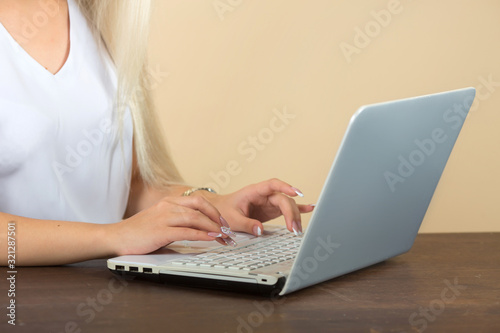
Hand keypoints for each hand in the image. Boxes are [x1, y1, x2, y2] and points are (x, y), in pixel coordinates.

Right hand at [110, 196, 229, 255]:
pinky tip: (210, 239)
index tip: (223, 222)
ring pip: (195, 218)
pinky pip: (186, 231)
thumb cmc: (138, 232)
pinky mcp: (160, 231)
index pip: (198, 201)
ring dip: (213, 228)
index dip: (214, 211)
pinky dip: (201, 235)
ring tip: (223, 236)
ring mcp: (164, 217)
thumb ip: (178, 222)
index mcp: (169, 202)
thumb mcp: (161, 221)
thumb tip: (199, 230)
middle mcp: (168, 206)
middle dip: (217, 218)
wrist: (116, 237)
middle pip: (200, 207)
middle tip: (227, 230)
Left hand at [204, 178, 314, 235]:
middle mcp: (264, 195)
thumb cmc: (224, 210)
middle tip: (293, 228)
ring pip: (287, 205)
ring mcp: (269, 202)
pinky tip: (310, 208)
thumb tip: (260, 230)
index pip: (272, 185)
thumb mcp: (232, 219)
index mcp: (254, 191)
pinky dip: (298, 209)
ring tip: (297, 230)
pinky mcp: (272, 210)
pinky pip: (287, 208)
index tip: (296, 193)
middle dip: (291, 213)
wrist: (221, 210)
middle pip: (283, 199)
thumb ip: (246, 224)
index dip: (285, 187)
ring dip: (294, 217)